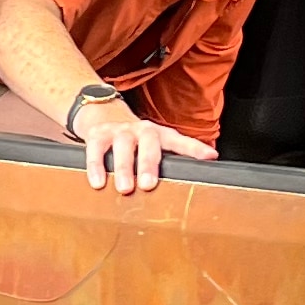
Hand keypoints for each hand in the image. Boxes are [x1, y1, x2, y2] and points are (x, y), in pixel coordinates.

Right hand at [77, 99, 208, 196]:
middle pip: (148, 142)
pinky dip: (96, 166)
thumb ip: (173, 158)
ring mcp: (119, 131)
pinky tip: (98, 183)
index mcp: (158, 134)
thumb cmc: (134, 141)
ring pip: (122, 146)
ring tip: (124, 188)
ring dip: (124, 167)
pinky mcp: (97, 135)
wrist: (101, 115)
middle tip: (149, 185)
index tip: (209, 157)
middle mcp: (141, 130)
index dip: (194, 148)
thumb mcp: (153, 146)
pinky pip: (96, 149)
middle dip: (148, 164)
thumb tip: (204, 167)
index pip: (179, 140)